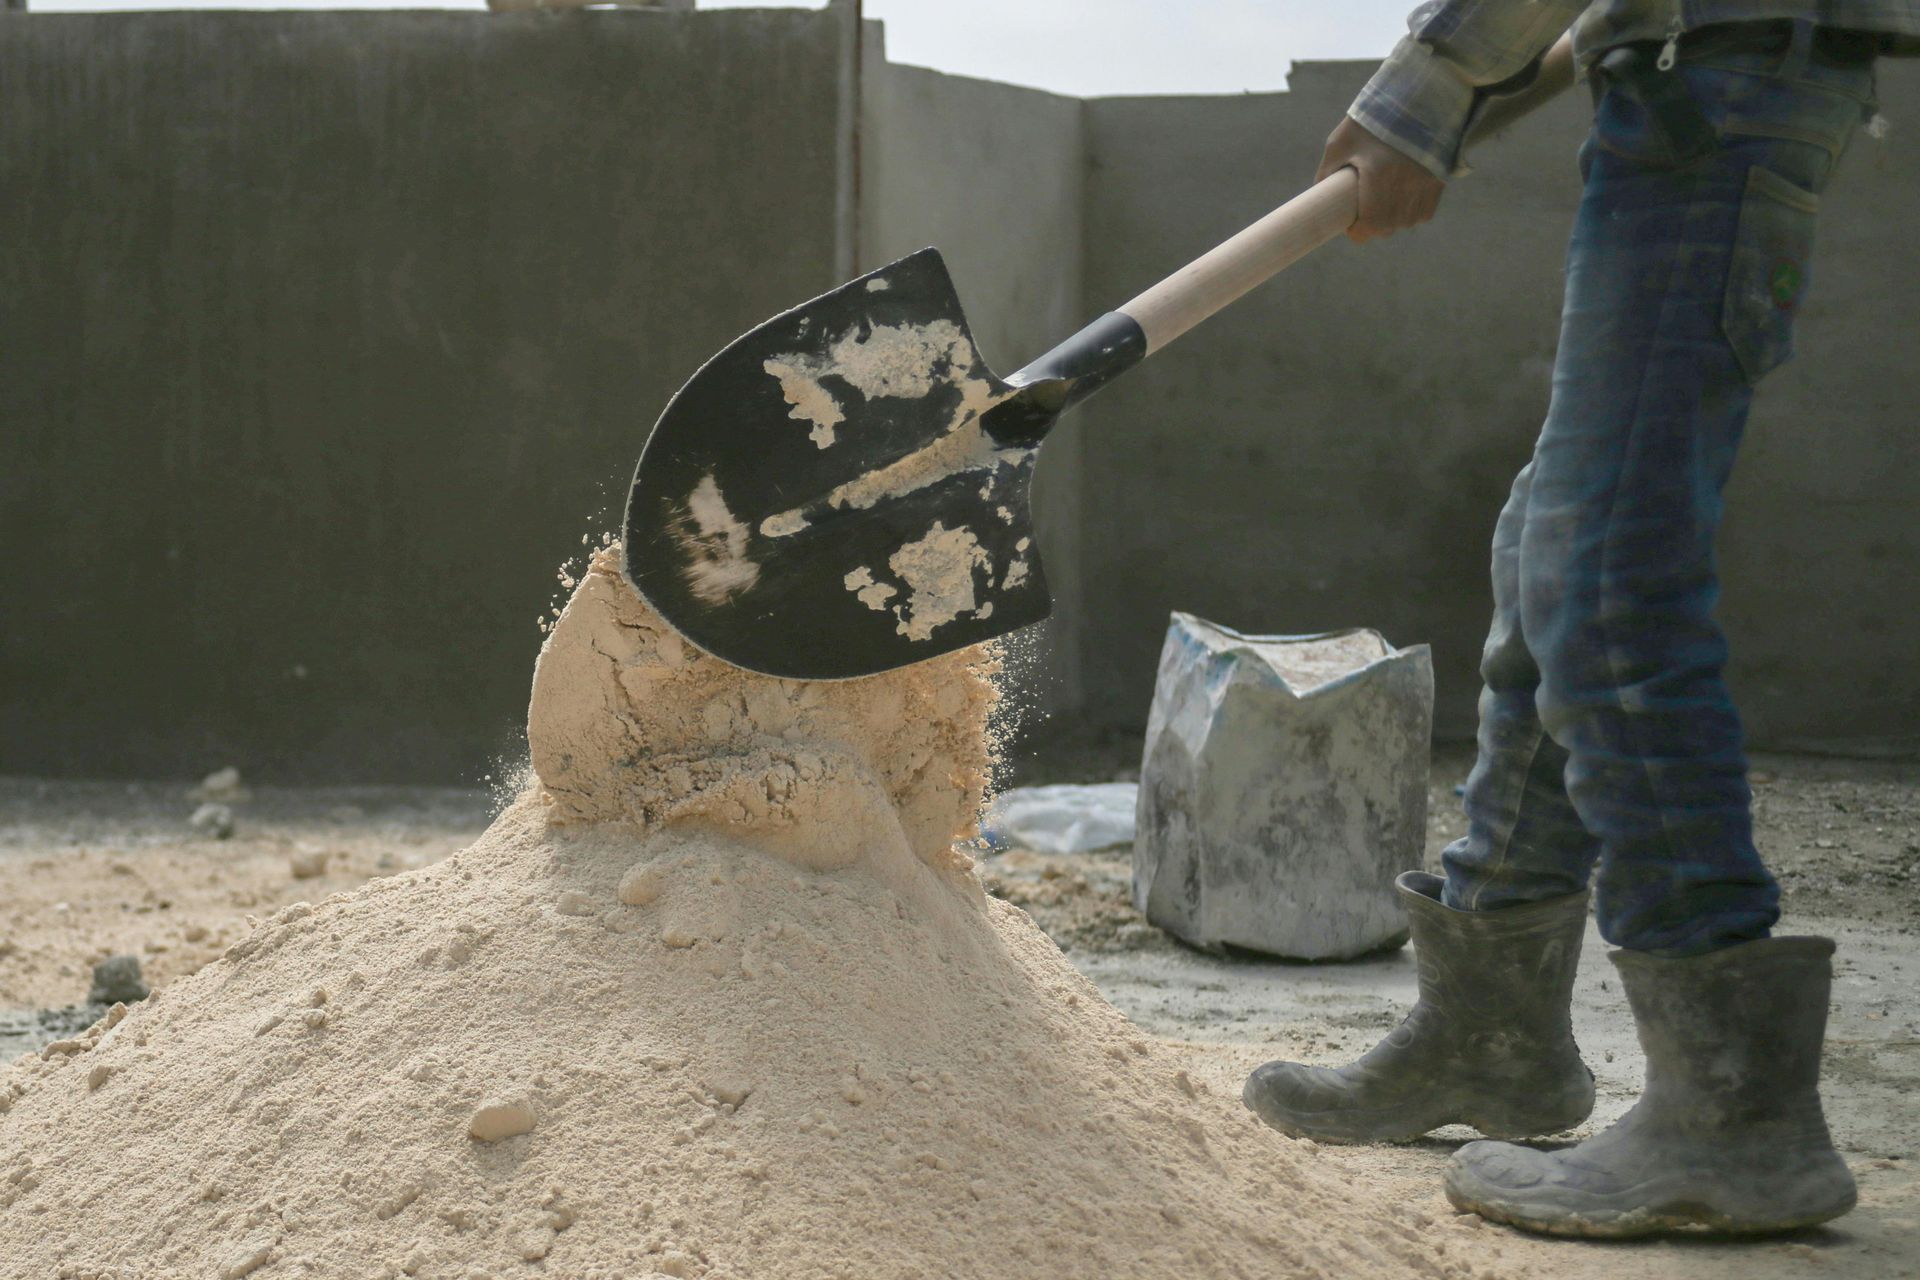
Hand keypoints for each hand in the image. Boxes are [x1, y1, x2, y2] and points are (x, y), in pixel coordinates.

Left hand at [1316, 116, 1444, 243]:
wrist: (1415, 97)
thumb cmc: (1372, 119)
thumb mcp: (1341, 141)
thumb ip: (1328, 172)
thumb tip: (1319, 198)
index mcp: (1379, 174)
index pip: (1372, 224)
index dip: (1358, 232)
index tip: (1351, 228)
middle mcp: (1406, 182)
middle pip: (1389, 227)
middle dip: (1374, 228)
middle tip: (1363, 217)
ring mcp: (1425, 182)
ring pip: (1408, 222)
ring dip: (1393, 222)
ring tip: (1382, 208)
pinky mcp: (1439, 179)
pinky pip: (1425, 212)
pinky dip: (1412, 213)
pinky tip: (1401, 203)